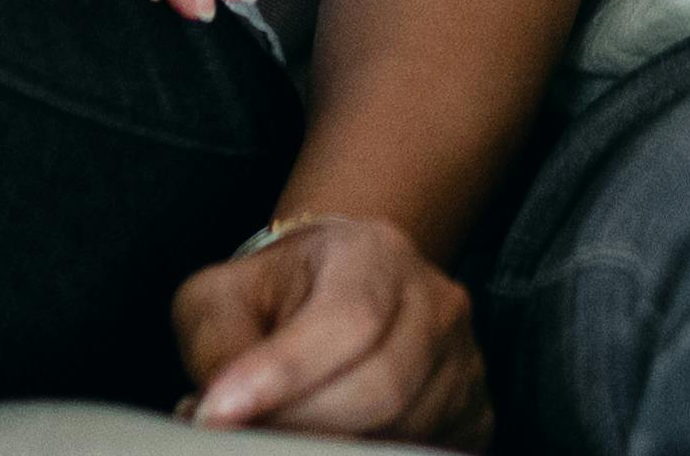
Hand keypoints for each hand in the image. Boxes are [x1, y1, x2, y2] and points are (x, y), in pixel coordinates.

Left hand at [175, 212, 489, 441]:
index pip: (349, 318)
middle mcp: (435, 301)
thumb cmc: (277, 293)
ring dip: (333, 448)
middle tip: (245, 436)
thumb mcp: (224, 296)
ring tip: (279, 436)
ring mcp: (463, 360)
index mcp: (375, 253)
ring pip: (405, 430)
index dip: (285, 374)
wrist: (336, 287)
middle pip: (383, 386)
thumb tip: (216, 412)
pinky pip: (428, 451)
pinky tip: (329, 444)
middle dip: (302, 426)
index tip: (220, 411)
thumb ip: (217, 343)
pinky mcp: (473, 410)